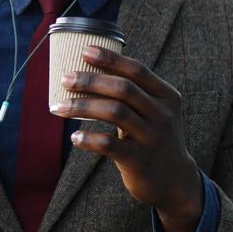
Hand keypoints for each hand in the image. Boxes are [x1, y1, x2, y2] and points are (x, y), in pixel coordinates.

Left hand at [54, 47, 201, 231]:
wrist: (174, 180)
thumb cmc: (154, 138)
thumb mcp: (155, 113)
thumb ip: (135, 94)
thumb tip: (91, 71)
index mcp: (167, 97)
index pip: (138, 70)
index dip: (111, 59)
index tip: (85, 51)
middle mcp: (162, 115)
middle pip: (123, 89)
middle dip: (90, 81)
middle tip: (65, 79)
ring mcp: (152, 138)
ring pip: (114, 112)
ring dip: (82, 107)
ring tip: (58, 107)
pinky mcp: (139, 160)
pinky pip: (109, 144)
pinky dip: (88, 138)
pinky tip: (74, 137)